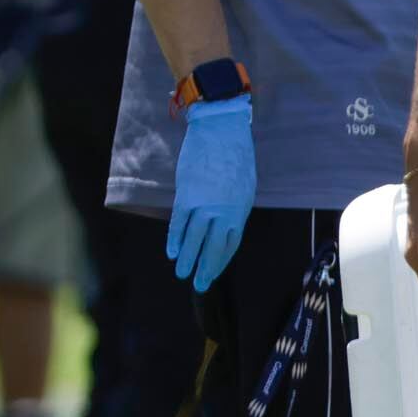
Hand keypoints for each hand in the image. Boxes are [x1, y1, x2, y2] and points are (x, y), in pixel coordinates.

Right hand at [167, 97, 255, 293]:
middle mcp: (224, 211)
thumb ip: (235, 208)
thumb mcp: (245, 186)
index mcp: (241, 209)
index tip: (214, 273)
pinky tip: (172, 252)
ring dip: (188, 259)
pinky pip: (179, 223)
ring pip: (195, 239)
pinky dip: (175, 239)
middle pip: (214, 247)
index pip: (231, 243)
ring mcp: (205, 205)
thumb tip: (226, 226)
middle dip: (206, 268)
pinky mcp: (187, 196)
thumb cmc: (236, 156)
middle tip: (200, 285)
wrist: (221, 131)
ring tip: (182, 274)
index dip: (221, 260)